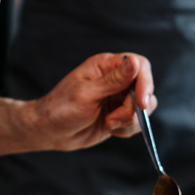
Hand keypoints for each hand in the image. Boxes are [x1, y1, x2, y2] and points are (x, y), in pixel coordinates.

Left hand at [28, 53, 155, 150]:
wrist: (50, 131)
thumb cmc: (60, 109)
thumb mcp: (86, 94)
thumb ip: (112, 81)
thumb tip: (135, 62)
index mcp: (105, 66)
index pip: (139, 65)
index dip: (145, 83)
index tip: (140, 102)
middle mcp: (115, 79)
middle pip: (144, 88)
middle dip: (134, 108)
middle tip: (114, 120)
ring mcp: (118, 97)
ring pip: (144, 107)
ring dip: (130, 120)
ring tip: (109, 124)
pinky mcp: (119, 114)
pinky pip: (137, 121)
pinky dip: (127, 129)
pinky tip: (109, 129)